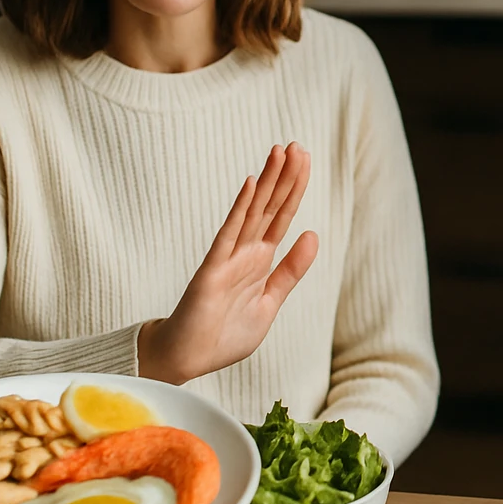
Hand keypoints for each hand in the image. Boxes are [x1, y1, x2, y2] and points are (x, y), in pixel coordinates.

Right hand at [138, 143, 319, 384]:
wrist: (189, 358)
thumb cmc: (225, 334)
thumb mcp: (270, 302)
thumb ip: (291, 270)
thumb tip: (313, 236)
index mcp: (261, 261)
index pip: (282, 217)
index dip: (295, 189)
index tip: (305, 161)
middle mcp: (245, 253)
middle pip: (270, 207)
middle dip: (284, 176)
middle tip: (297, 145)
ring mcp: (228, 258)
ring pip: (252, 212)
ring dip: (267, 182)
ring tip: (279, 152)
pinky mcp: (212, 270)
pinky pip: (229, 235)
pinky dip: (240, 210)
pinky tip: (251, 185)